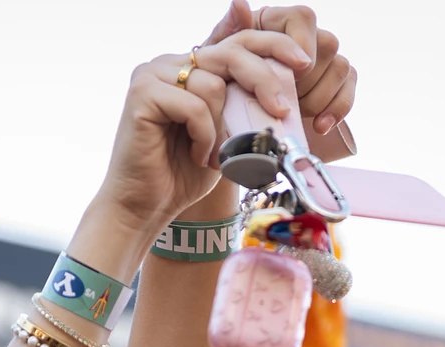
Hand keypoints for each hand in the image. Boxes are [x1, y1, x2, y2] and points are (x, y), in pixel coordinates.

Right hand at [92, 20, 311, 236]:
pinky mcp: (142, 94)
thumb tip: (279, 83)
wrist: (144, 207)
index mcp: (188, 66)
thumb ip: (241, 102)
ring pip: (214, 84)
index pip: (236, 41)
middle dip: (263, 80)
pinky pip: (194, 106)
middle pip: (231, 53)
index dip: (272, 45)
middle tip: (281, 110)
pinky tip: (196, 156)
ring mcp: (152, 75)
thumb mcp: (225, 133)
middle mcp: (168, 63)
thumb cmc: (183, 174)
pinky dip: (203, 136)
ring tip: (212, 155)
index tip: (303, 63)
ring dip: (222, 127)